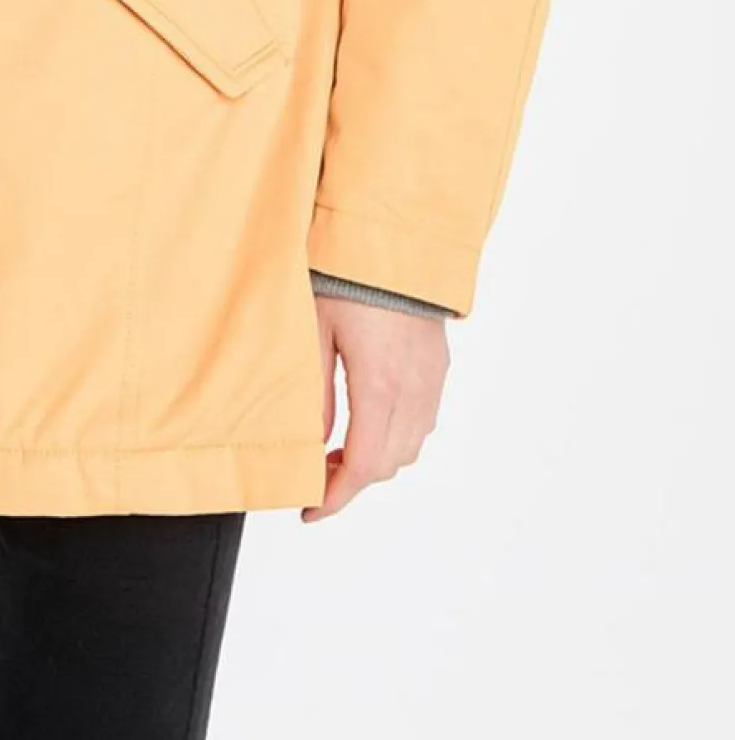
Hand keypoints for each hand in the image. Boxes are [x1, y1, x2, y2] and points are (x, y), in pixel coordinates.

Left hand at [302, 295, 450, 522]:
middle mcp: (413, 389)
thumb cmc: (349, 277)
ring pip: (410, 446)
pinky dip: (396, 435)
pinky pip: (422, 419)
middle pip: (388, 463)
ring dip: (376, 459)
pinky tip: (369, 420)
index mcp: (379, 385)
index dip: (336, 496)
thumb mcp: (315, 331)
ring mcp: (430, 378)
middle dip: (352, 480)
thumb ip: (316, 391)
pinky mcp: (438, 365)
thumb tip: (312, 441)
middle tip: (317, 474)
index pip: (362, 464)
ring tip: (340, 448)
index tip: (311, 509)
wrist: (396, 239)